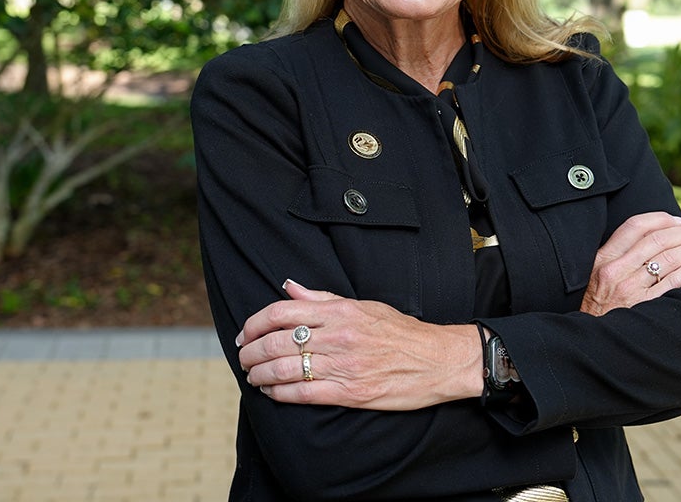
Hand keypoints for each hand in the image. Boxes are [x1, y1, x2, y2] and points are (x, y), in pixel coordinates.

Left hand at [235, 280, 483, 409]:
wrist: (437, 359)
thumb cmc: (401, 331)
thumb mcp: (364, 305)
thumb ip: (323, 299)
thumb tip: (289, 287)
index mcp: (341, 312)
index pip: (282, 312)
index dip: (255, 323)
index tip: (245, 333)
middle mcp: (338, 336)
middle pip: (277, 342)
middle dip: (250, 352)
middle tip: (243, 357)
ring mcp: (343, 366)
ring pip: (284, 370)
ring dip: (259, 375)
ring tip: (252, 376)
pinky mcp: (350, 393)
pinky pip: (303, 394)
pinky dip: (279, 394)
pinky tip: (270, 392)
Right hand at [580, 211, 680, 315]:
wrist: (592, 336)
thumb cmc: (597, 301)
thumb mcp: (597, 272)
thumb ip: (617, 253)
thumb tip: (654, 234)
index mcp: (604, 257)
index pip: (636, 226)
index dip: (661, 219)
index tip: (678, 220)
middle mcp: (616, 270)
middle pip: (657, 240)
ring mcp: (630, 289)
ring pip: (668, 259)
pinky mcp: (644, 306)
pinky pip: (673, 282)